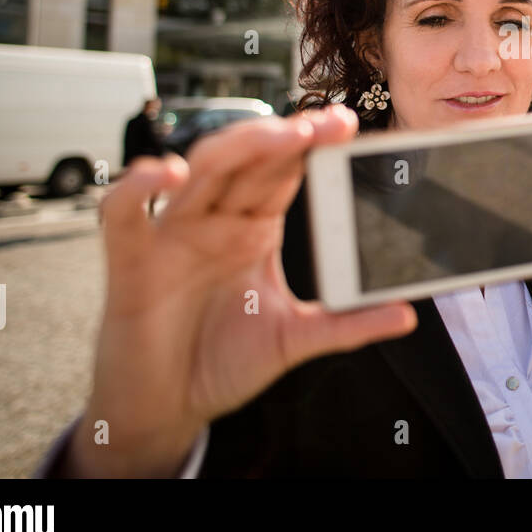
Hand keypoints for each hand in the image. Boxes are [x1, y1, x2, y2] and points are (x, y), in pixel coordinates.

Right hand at [67, 106, 416, 476]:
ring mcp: (172, 236)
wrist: (168, 408)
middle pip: (247, 159)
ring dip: (237, 147)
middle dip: (286, 136)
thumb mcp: (294, 341)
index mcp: (254, 228)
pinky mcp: (130, 263)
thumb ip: (347, 325)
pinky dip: (139, 187)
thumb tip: (408, 315)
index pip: (284, 171)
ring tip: (280, 136)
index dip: (310, 144)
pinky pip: (123, 214)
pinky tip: (168, 174)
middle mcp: (214, 221)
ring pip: (198, 170)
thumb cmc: (221, 362)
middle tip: (327, 123)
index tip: (347, 125)